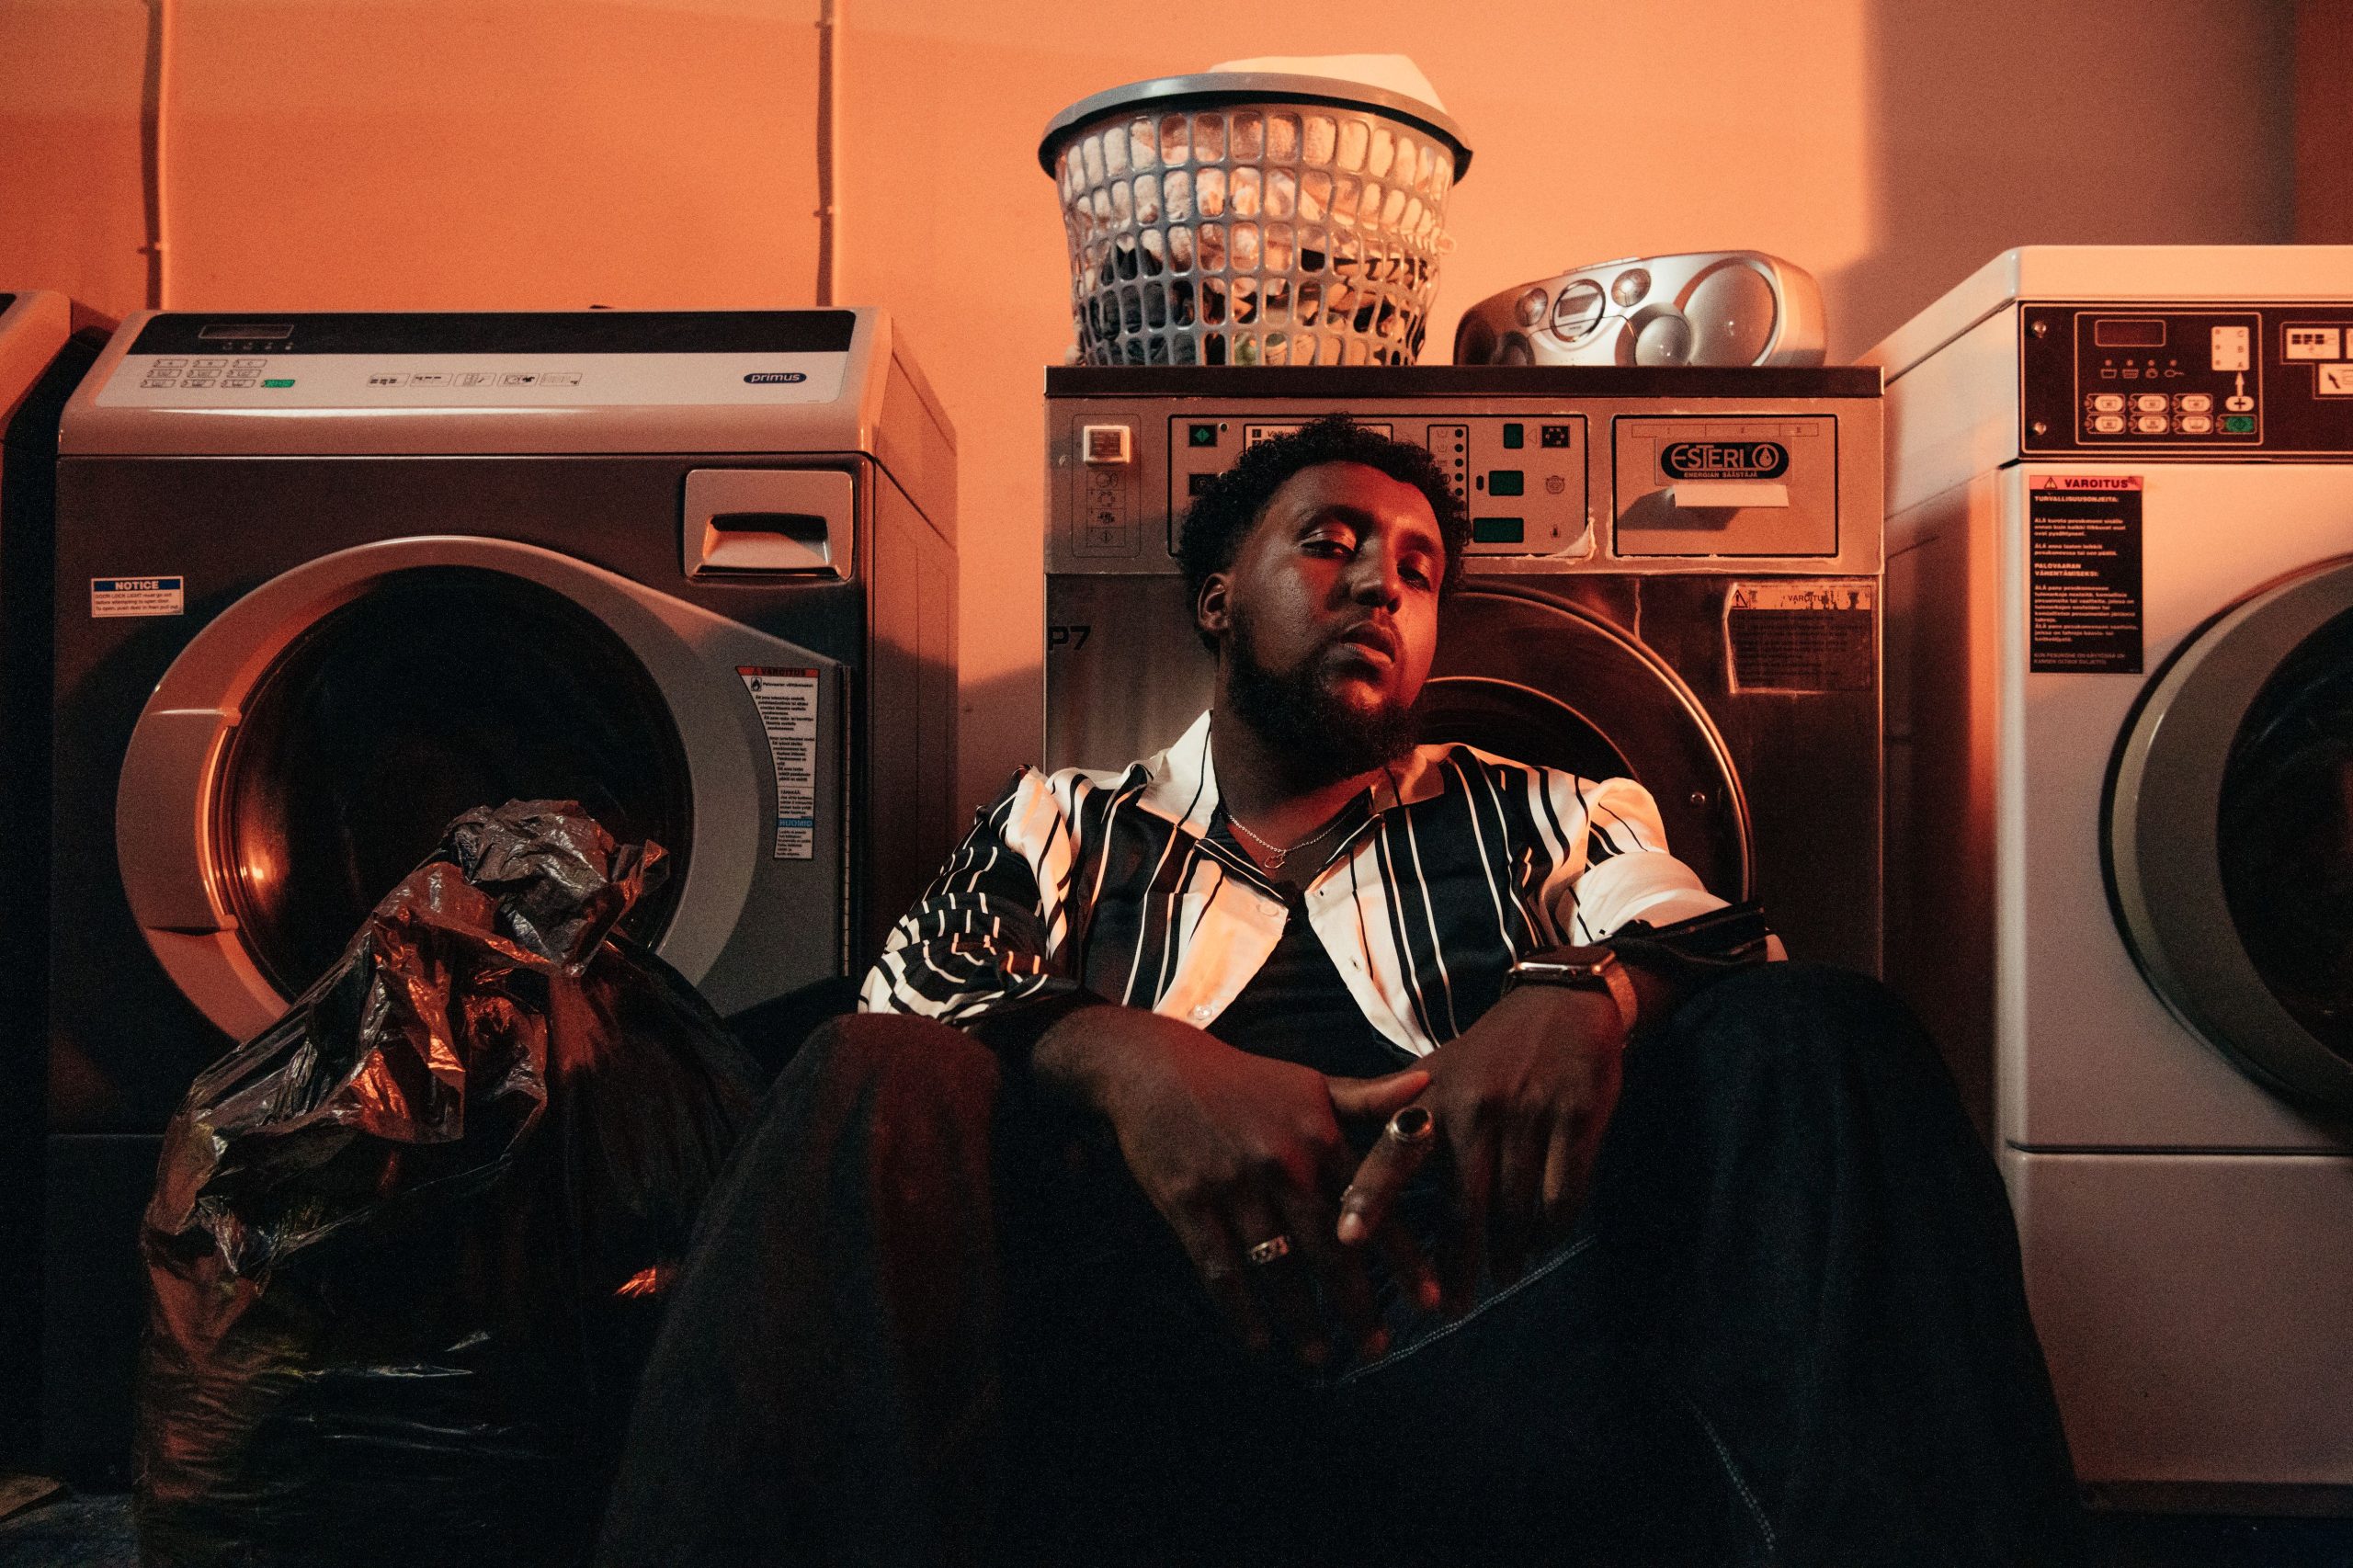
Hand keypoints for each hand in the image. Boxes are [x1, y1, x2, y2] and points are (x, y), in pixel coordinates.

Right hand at [1035, 1003, 1429, 1365]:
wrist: (1154, 1068)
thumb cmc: (1242, 1081)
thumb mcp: (1310, 1083)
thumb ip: (1368, 1098)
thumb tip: (1427, 1090)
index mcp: (1319, 1135)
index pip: (1372, 1205)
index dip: (1404, 1256)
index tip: (1431, 1299)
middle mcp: (1283, 1162)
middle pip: (1329, 1249)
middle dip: (1356, 1305)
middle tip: (1378, 1348)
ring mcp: (1234, 1184)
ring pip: (1277, 1268)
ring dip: (1302, 1320)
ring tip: (1320, 1358)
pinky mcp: (1188, 1202)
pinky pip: (1220, 1269)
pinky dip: (1241, 1312)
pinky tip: (1259, 1343)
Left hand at [1337, 984, 1626, 1313]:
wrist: (1561, 1005)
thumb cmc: (1485, 1054)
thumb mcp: (1431, 1076)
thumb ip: (1389, 1121)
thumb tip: (1339, 1169)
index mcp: (1430, 1099)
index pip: (1390, 1155)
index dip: (1367, 1198)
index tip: (1346, 1241)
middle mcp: (1475, 1105)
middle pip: (1463, 1207)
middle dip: (1457, 1265)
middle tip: (1451, 1307)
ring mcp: (1529, 1111)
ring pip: (1517, 1209)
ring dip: (1509, 1252)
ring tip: (1504, 1274)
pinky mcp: (1577, 1115)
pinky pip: (1562, 1195)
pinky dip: (1552, 1228)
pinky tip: (1543, 1242)